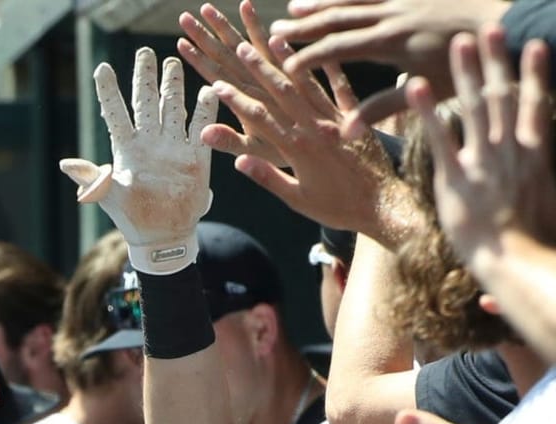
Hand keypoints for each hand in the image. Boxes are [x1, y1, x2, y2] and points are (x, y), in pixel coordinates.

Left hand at [60, 47, 215, 272]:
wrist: (163, 238)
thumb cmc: (133, 219)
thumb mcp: (110, 198)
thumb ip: (93, 179)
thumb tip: (66, 164)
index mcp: (127, 149)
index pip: (115, 113)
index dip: (108, 92)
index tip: (102, 69)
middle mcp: (150, 142)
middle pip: (146, 102)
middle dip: (145, 78)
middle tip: (144, 53)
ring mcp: (173, 146)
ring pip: (173, 107)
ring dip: (173, 86)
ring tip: (172, 63)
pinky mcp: (196, 157)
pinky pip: (201, 127)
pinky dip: (205, 110)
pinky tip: (209, 90)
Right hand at [182, 3, 404, 240]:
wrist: (384, 205)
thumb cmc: (338, 209)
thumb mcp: (297, 200)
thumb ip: (267, 178)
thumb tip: (239, 161)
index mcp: (297, 149)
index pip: (260, 118)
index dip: (237, 101)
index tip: (218, 84)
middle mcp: (315, 127)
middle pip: (281, 92)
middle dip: (258, 69)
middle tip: (240, 48)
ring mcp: (336, 118)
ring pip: (308, 82)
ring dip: (289, 59)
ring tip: (272, 37)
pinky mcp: (356, 116)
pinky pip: (342, 85)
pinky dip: (330, 66)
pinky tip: (322, 50)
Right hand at [270, 0, 511, 129]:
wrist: (508, 24)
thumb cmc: (466, 65)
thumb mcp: (424, 92)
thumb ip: (382, 110)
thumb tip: (344, 133)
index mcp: (391, 42)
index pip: (337, 48)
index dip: (307, 58)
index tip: (283, 68)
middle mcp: (394, 14)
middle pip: (338, 18)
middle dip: (304, 26)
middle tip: (273, 30)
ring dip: (323, 2)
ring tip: (296, 4)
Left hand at [405, 29, 555, 268]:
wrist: (516, 261)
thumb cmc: (537, 244)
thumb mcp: (552, 205)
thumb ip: (547, 184)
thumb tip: (550, 185)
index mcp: (537, 154)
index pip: (537, 103)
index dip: (535, 73)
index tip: (535, 44)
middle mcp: (510, 150)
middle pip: (503, 95)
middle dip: (496, 60)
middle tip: (491, 27)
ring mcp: (482, 161)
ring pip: (472, 106)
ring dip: (464, 72)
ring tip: (457, 44)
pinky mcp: (455, 178)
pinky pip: (437, 136)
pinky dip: (426, 109)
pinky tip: (414, 86)